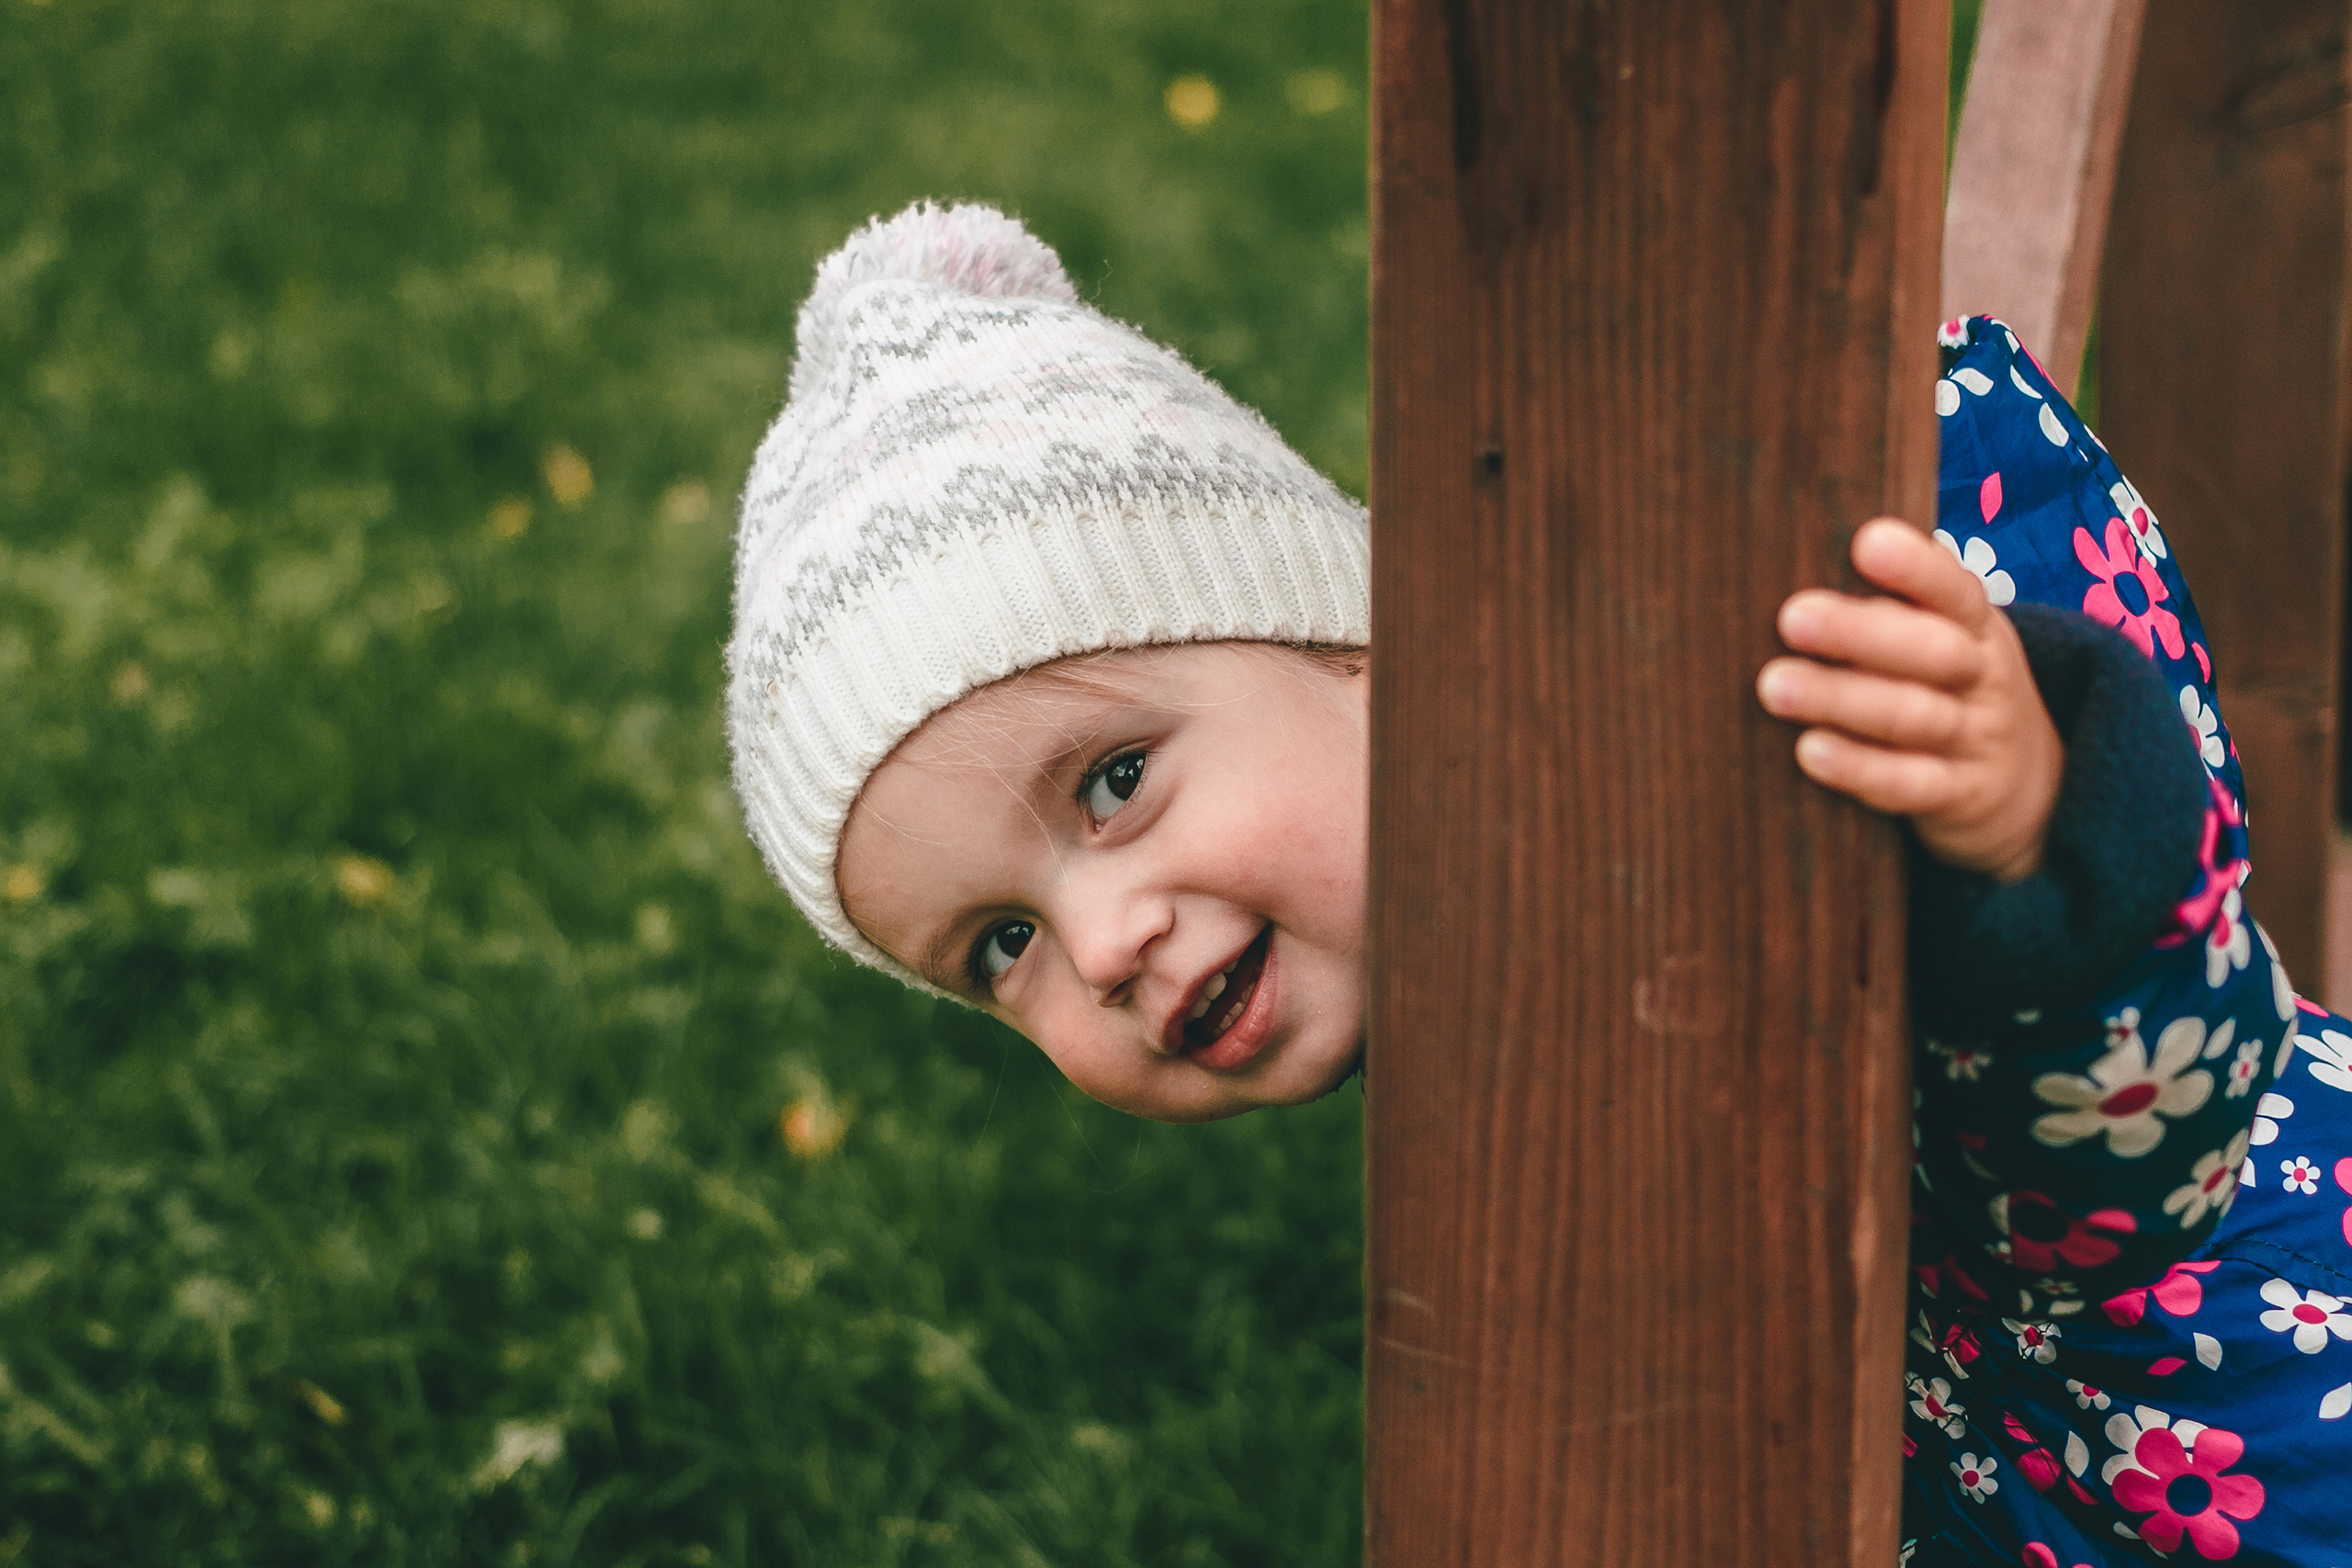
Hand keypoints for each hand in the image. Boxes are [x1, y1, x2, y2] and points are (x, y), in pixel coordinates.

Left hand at [1757, 518, 2062, 882]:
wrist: (2033, 788)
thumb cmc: (1948, 692)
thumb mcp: (1943, 643)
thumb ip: (1888, 613)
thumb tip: (1783, 570)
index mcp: (1977, 627)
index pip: (1955, 590)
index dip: (1916, 567)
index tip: (1866, 542)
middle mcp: (1984, 678)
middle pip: (1933, 652)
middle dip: (1861, 633)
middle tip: (1791, 617)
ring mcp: (1978, 740)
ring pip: (1916, 717)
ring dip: (1843, 700)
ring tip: (1775, 686)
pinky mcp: (1962, 797)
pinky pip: (1912, 784)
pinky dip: (1861, 769)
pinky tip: (1810, 752)